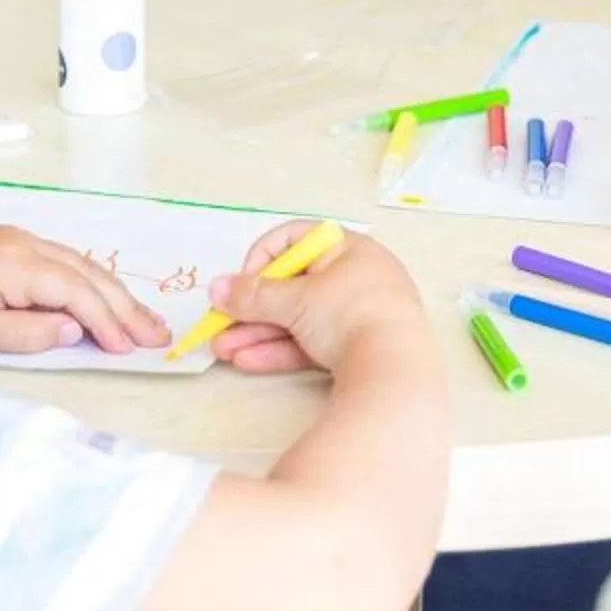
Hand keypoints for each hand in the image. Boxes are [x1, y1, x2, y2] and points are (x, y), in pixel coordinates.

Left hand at [0, 225, 169, 353]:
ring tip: (144, 320)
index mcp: (13, 262)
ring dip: (114, 294)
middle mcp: (22, 243)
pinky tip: (102, 298)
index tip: (132, 349)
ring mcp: (15, 239)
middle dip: (126, 306)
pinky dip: (88, 283)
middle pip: (87, 274)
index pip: (76, 293)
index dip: (108, 322)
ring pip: (79, 265)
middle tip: (160, 336)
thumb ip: (25, 334)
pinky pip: (61, 262)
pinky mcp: (6, 245)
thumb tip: (73, 332)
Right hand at [207, 223, 425, 375]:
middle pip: (293, 287)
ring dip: (257, 333)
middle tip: (220, 325)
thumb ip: (253, 295)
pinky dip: (280, 351)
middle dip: (252, 308)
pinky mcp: (356, 351)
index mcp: (349, 250)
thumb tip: (216, 288)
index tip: (243, 282)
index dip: (263, 257)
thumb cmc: (348, 314)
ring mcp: (358, 317)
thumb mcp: (296, 300)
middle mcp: (356, 279)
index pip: (297, 240)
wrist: (394, 371)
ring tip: (223, 351)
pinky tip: (246, 362)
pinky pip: (312, 344)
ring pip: (298, 320)